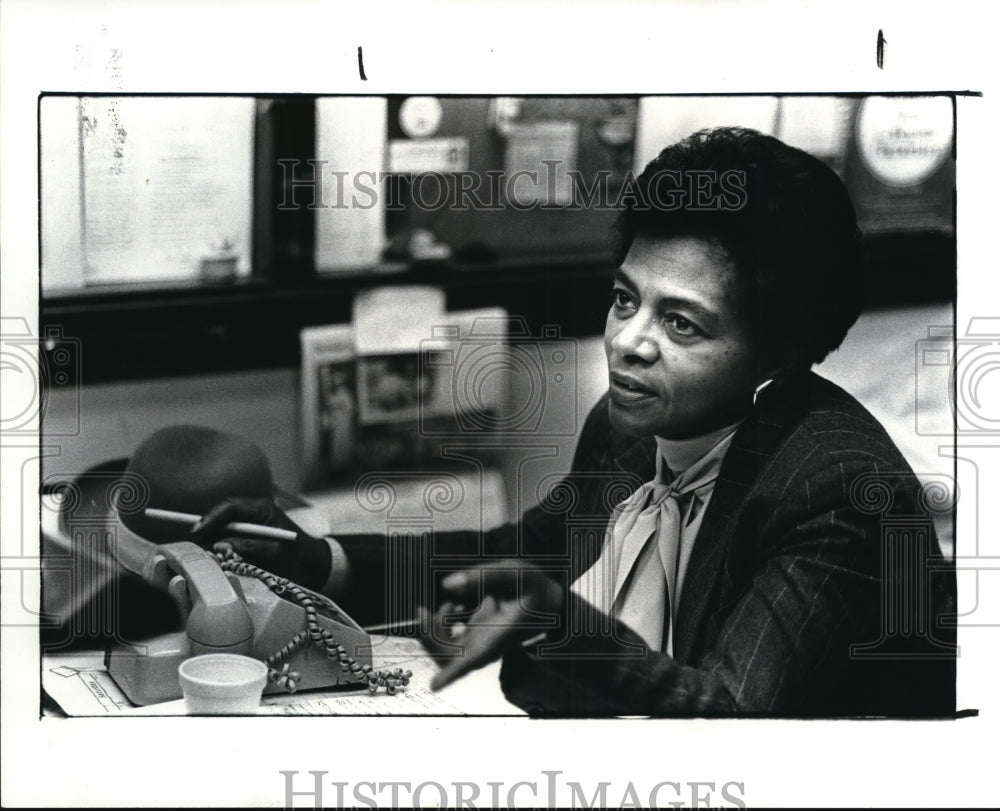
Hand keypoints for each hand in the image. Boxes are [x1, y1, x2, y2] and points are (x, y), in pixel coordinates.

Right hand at [189, 497, 330, 590]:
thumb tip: (220, 545)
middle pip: (221, 518)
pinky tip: (211, 562)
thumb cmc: (300, 558)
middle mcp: (253, 515)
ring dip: (210, 543)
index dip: (211, 517)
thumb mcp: (277, 553)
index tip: (197, 531)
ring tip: (200, 557)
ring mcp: (248, 528)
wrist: (315, 568)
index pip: (230, 506)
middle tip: (193, 548)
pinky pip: (226, 543)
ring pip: (220, 531)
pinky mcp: (246, 542)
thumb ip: (250, 547)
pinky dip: (218, 552)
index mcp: (262, 509)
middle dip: (206, 531)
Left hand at [417, 560, 563, 690]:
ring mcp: (480, 646)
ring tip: (448, 606)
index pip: (474, 660)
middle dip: (428, 637)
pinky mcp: (475, 641)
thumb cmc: (534, 589)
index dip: (453, 674)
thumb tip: (446, 584)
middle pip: (448, 658)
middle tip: (423, 610)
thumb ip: (484, 575)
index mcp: (500, 635)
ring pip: (445, 653)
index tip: (435, 685)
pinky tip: (453, 608)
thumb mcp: (517, 573)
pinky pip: (449, 644)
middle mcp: (487, 647)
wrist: (547, 604)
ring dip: (434, 631)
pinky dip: (442, 626)